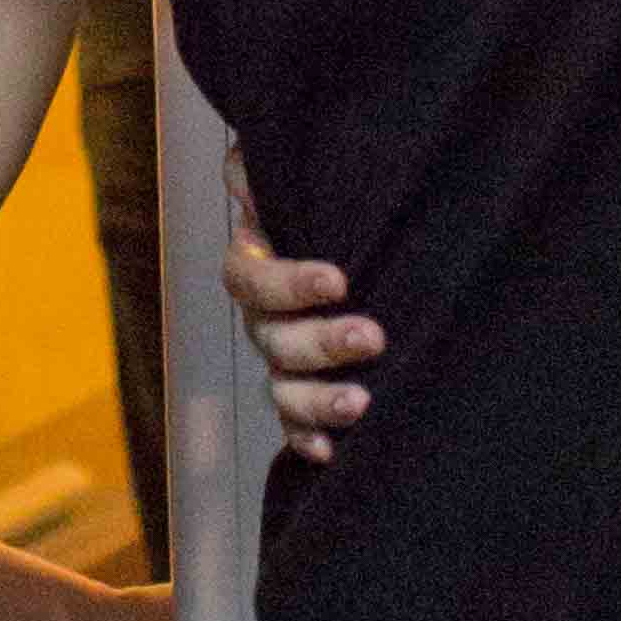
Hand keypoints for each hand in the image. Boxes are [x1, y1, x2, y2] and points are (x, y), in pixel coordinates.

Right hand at [223, 144, 379, 463]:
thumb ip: (272, 169)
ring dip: (317, 400)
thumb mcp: (316, 180)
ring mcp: (281, 362)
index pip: (252, 277)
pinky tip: (330, 452)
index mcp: (258, 262)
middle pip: (271, 338)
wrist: (375, 255)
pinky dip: (306, 440)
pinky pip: (293, 427)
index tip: (339, 280)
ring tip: (362, 403)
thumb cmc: (341, 209)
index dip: (289, 283)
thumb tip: (245, 168)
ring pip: (282, 388)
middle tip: (373, 336)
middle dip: (321, 341)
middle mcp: (263, 317)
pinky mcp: (304, 401)